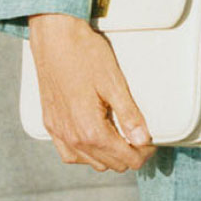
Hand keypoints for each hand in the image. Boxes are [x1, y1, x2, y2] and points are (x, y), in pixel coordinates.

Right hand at [28, 13, 156, 172]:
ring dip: (107, 156)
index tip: (151, 143)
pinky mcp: (49, 122)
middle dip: (128, 155)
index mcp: (90, 129)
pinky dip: (85, 153)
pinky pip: (68, 152)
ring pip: (88, 161)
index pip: (123, 157)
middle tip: (140, 138)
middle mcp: (71, 136)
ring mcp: (57, 131)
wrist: (54, 37)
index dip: (142, 153)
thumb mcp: (113, 83)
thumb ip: (128, 115)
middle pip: (108, 163)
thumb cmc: (84, 54)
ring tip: (121, 138)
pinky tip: (94, 140)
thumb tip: (142, 139)